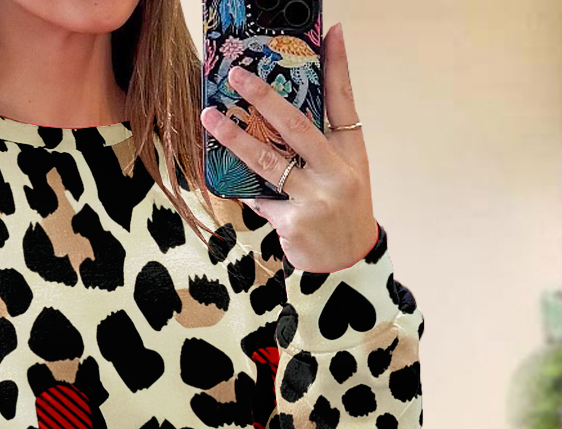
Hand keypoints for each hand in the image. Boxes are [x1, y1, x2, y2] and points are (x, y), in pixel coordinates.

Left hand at [199, 19, 378, 273]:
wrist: (348, 263)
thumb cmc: (342, 210)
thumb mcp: (346, 171)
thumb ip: (323, 141)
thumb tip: (284, 109)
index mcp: (351, 152)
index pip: (344, 101)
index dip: (338, 66)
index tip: (332, 33)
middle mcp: (336, 172)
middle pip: (296, 125)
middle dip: (264, 98)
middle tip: (237, 76)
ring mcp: (315, 198)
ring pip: (268, 160)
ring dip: (235, 137)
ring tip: (210, 117)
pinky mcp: (293, 223)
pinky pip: (259, 197)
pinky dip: (244, 187)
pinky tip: (225, 175)